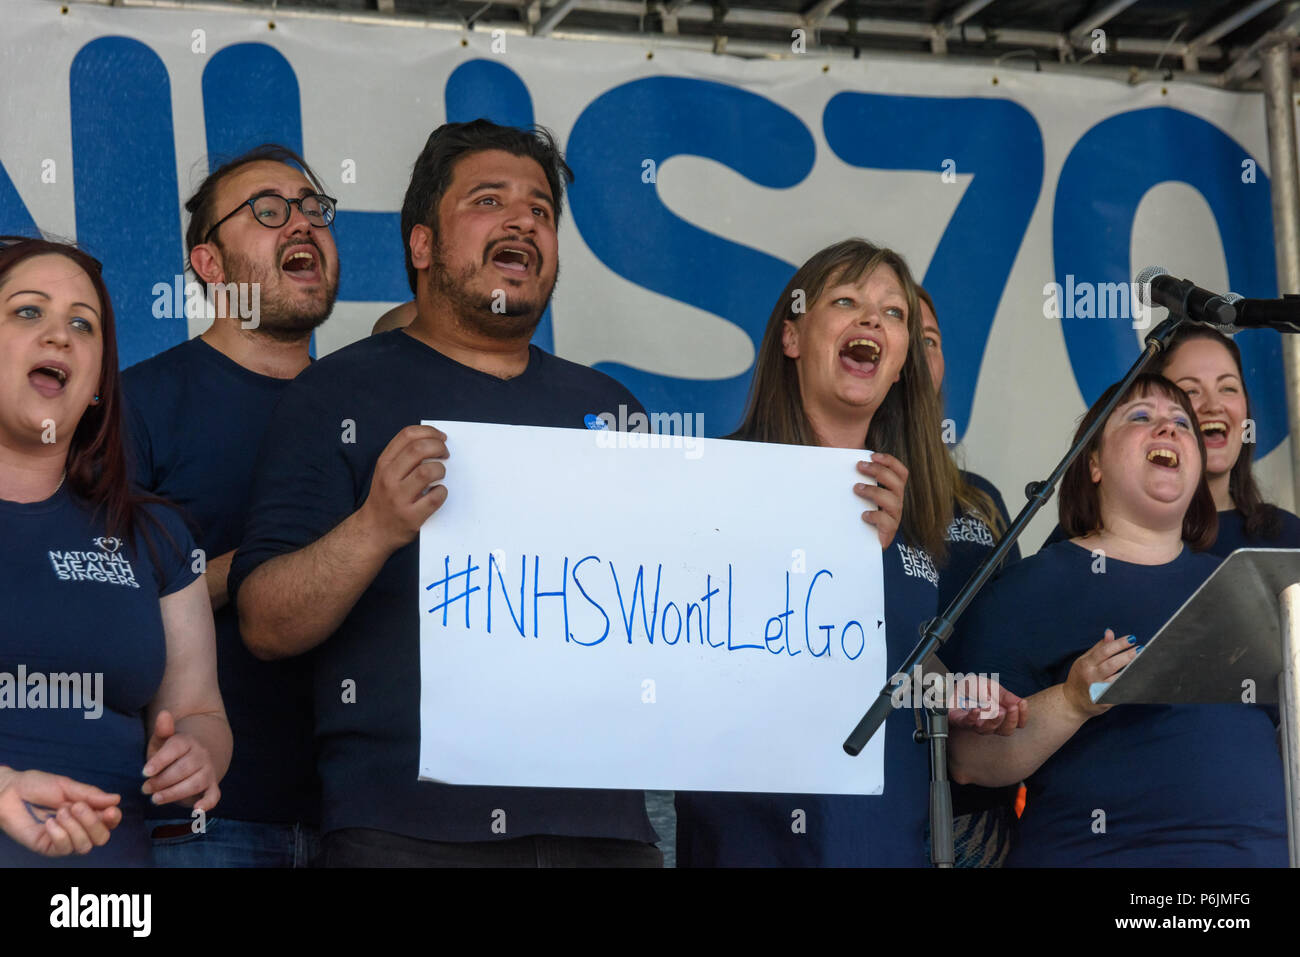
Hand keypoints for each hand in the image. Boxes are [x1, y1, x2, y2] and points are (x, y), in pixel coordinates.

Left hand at [0, 768, 120, 855]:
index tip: (109, 810)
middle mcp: (78, 828)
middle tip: (77, 806)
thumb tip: (116, 799)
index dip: (114, 819)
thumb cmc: (37, 786)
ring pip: (84, 846)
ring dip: (75, 828)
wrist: (9, 792)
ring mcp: (63, 839)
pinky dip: (59, 834)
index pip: (110, 822)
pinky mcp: (47, 847)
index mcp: (87, 811)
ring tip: (60, 812)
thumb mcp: (67, 786)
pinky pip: (63, 849)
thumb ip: (90, 794)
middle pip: (101, 838)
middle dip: (93, 823)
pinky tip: (49, 822)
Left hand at [142, 710, 220, 810]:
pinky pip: (214, 795)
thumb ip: (162, 730)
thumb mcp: (162, 741)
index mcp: (187, 742)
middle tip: (145, 789)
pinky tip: (196, 810)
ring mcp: (208, 771)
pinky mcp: (212, 786)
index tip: (145, 772)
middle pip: (183, 769)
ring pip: (195, 783)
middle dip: (162, 781)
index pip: (175, 749)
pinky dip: (207, 804)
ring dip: (174, 793)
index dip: (160, 761)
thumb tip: (164, 714)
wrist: (194, 759)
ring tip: (156, 799)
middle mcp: (201, 755)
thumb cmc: (170, 753)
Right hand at [359, 425, 449, 551]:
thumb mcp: (386, 472)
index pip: (408, 435)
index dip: (429, 432)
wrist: (373, 531)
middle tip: (446, 454)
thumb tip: (434, 441)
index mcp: (384, 463)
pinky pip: (435, 498)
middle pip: (419, 449)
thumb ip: (404, 457)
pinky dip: (442, 492)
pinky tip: (438, 493)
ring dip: (440, 470)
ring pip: (427, 472)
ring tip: (440, 475)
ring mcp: (399, 497)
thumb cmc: (385, 498)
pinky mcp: (411, 516)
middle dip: (439, 447)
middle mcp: (389, 477)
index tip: (441, 438)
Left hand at [855, 452, 907, 548]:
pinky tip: (863, 515)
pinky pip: (888, 523)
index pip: (901, 473)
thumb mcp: (855, 494)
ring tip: (856, 488)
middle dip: (879, 471)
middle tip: (860, 466)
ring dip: (875, 491)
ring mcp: (893, 519)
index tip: (873, 455)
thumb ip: (852, 477)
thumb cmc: (854, 514)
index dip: (890, 462)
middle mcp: (895, 504)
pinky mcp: (887, 533)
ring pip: (894, 501)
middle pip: (897, 483)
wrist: (854, 544)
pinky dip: (876, 516)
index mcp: (891, 492)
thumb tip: (834, 458)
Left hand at [949, 674, 1028, 735]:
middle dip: (1011, 720)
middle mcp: (990, 722)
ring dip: (994, 720)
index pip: (1017, 723)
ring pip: (988, 730)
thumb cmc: (971, 689)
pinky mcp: (960, 721)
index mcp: (1001, 714)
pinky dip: (973, 717)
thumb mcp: (990, 686)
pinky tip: (977, 710)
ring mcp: (975, 724)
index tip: (1022, 704)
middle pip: (1006, 730)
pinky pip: (968, 723)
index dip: (1022, 716)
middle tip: (1012, 709)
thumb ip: (1003, 694)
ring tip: (996, 710)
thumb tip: (1018, 702)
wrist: (950, 687)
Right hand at [1063, 629, 1136, 719]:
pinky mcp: (1104, 701)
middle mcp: (1091, 676)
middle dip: (1127, 656)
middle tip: (1141, 649)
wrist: (1072, 702)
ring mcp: (1097, 690)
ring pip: (1117, 679)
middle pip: (1112, 664)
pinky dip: (1128, 685)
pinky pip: (1119, 692)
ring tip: (1144, 663)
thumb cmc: (1080, 678)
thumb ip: (1098, 647)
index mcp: (1086, 664)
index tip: (1132, 638)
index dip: (1119, 644)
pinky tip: (1138, 679)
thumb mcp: (1084, 660)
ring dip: (1131, 671)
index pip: (1104, 651)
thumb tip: (1110, 632)